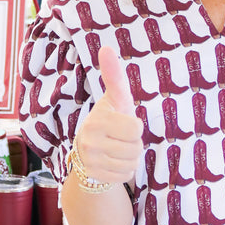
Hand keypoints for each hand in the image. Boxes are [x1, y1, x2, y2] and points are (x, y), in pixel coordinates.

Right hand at [74, 46, 142, 182]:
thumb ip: (114, 76)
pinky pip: (125, 175)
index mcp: (97, 120)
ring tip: (117, 149)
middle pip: (135, 148)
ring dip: (130, 158)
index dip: (135, 126)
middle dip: (134, 144)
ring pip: (131, 163)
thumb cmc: (109, 118)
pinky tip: (113, 162)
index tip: (124, 123)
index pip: (135, 129)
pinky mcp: (94, 176)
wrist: (88, 150)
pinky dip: (124, 170)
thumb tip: (106, 48)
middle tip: (120, 138)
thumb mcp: (115, 98)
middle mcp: (89, 141)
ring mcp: (90, 160)